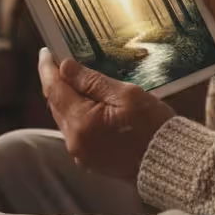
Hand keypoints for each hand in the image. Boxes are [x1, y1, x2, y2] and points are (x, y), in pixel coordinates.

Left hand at [38, 48, 174, 180]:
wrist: (169, 162)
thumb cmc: (153, 126)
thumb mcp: (126, 94)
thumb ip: (92, 81)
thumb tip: (66, 67)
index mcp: (81, 123)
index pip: (54, 90)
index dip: (48, 69)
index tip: (45, 52)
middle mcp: (75, 141)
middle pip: (56, 105)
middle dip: (57, 83)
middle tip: (61, 62)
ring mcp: (81, 154)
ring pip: (65, 119)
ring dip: (68, 100)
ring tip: (77, 82)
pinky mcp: (90, 161)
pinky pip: (76, 133)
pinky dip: (78, 116)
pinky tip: (90, 106)